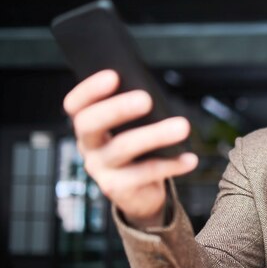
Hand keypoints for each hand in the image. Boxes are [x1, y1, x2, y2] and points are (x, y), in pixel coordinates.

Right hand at [63, 70, 197, 226]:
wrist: (140, 193)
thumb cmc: (139, 150)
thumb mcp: (133, 128)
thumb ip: (137, 112)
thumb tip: (154, 93)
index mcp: (88, 124)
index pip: (76, 104)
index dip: (90, 89)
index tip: (113, 75)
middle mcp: (88, 146)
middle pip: (90, 123)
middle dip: (118, 108)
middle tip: (146, 99)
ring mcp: (99, 169)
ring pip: (123, 148)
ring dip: (155, 134)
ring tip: (183, 127)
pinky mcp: (117, 188)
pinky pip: (146, 173)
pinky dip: (172, 164)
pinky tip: (190, 158)